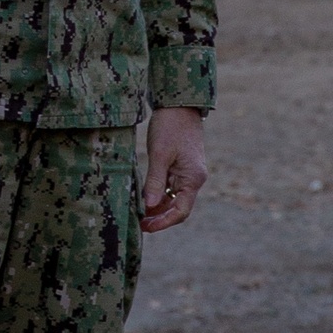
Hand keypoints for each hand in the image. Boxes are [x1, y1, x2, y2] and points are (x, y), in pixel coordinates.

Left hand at [140, 106, 207, 233]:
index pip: (181, 211)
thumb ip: (155, 181)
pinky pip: (172, 187)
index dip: (163, 222)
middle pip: (178, 207)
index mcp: (192, 178)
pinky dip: (160, 194)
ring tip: (139, 214)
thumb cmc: (170, 127)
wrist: (179, 105)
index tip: (146, 227)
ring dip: (158, 207)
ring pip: (174, 198)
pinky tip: (145, 198)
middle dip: (159, 217)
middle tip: (139, 224)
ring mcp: (188, 173)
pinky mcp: (182, 167)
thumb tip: (148, 207)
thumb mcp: (159, 154)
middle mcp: (193, 179)